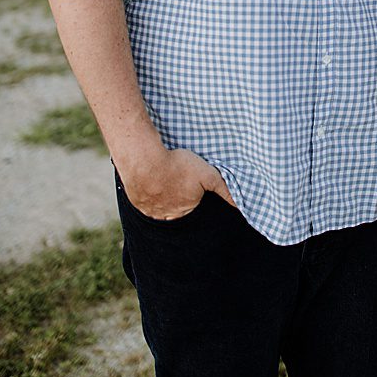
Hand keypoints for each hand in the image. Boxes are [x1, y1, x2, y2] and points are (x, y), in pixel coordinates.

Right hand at [119, 146, 233, 220]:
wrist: (144, 160)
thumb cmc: (176, 166)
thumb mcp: (207, 174)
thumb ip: (224, 188)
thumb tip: (241, 204)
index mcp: (184, 211)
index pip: (191, 209)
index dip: (191, 196)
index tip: (188, 186)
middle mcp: (166, 216)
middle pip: (173, 212)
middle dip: (175, 202)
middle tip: (175, 184)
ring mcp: (149, 210)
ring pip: (157, 208)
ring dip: (159, 198)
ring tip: (161, 183)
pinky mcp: (134, 200)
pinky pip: (141, 201)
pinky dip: (145, 193)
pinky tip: (147, 182)